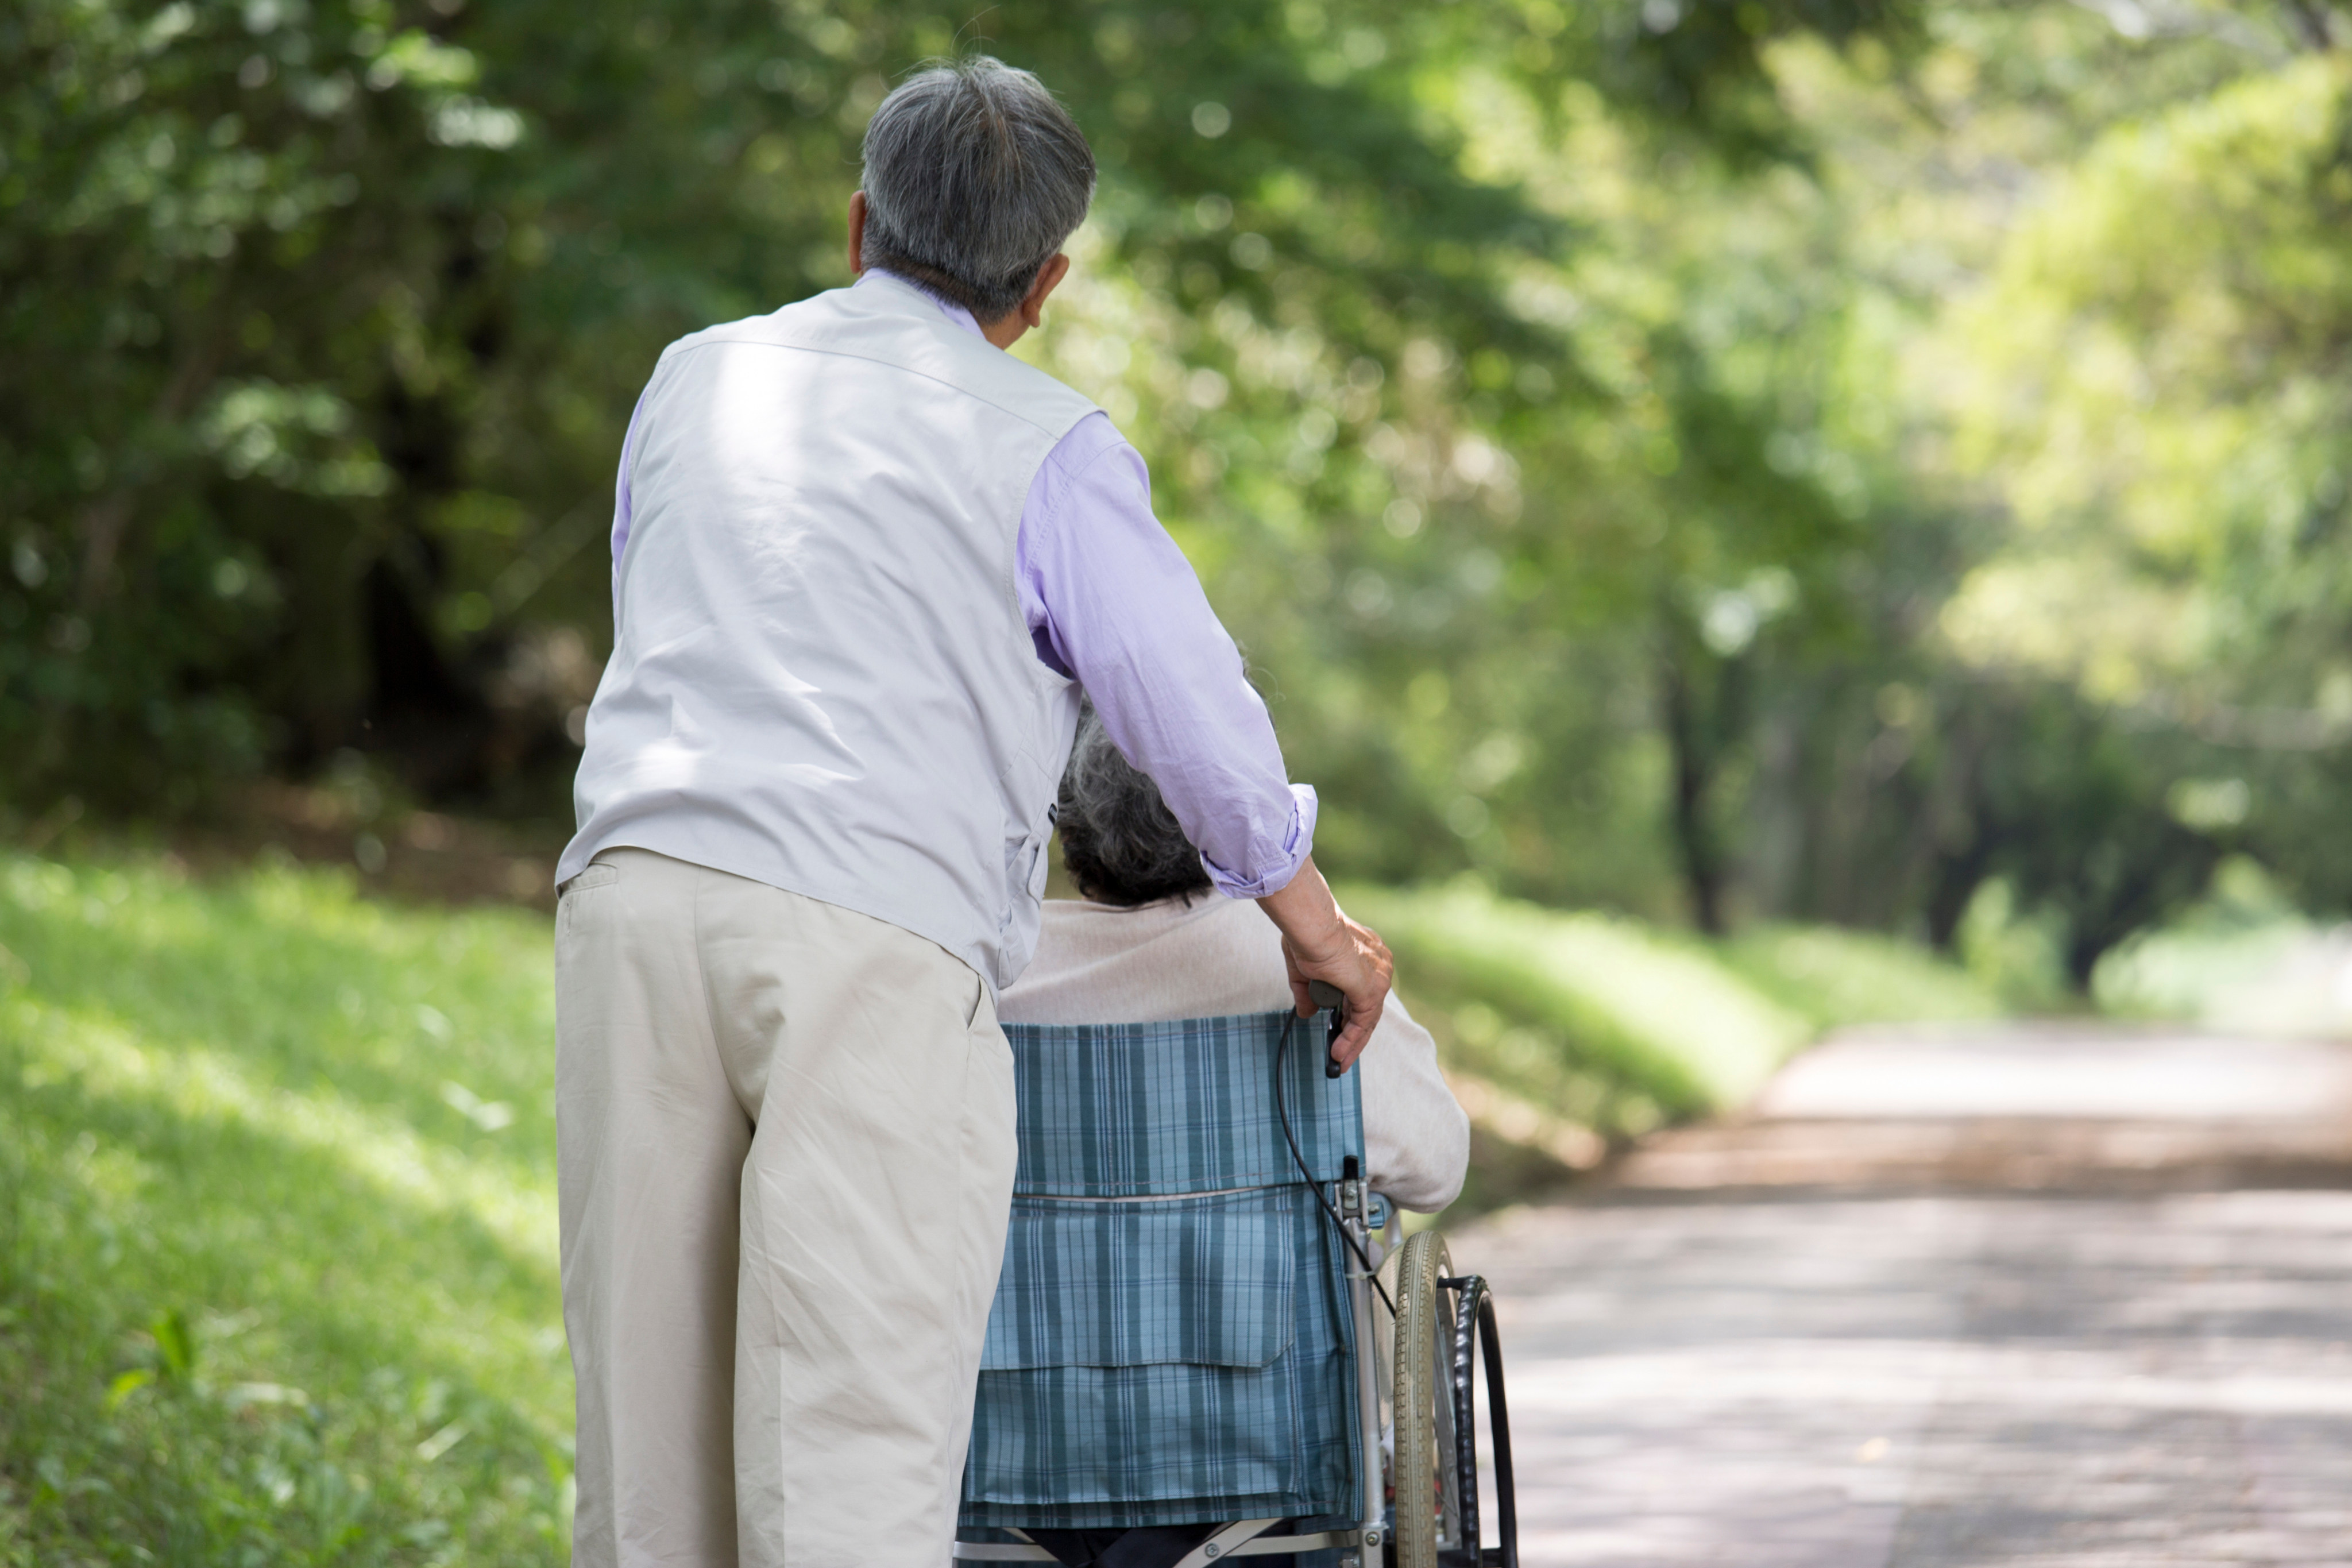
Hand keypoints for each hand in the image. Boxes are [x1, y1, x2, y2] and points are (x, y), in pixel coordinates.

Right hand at [1257, 857, 1392, 1069]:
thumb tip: (1307, 1013)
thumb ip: (1308, 993)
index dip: (1351, 1013)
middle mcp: (1380, 965)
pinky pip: (1363, 1023)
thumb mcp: (1305, 970)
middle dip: (1354, 1034)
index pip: (1364, 991)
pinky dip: (1351, 1040)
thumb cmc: (1307, 936)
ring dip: (1352, 1043)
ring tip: (1338, 1061)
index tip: (1339, 1029)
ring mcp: (1379, 978)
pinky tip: (1338, 1052)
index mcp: (1368, 954)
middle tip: (1342, 1054)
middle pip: (1369, 1008)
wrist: (1312, 928)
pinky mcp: (1371, 991)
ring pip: (1368, 1019)